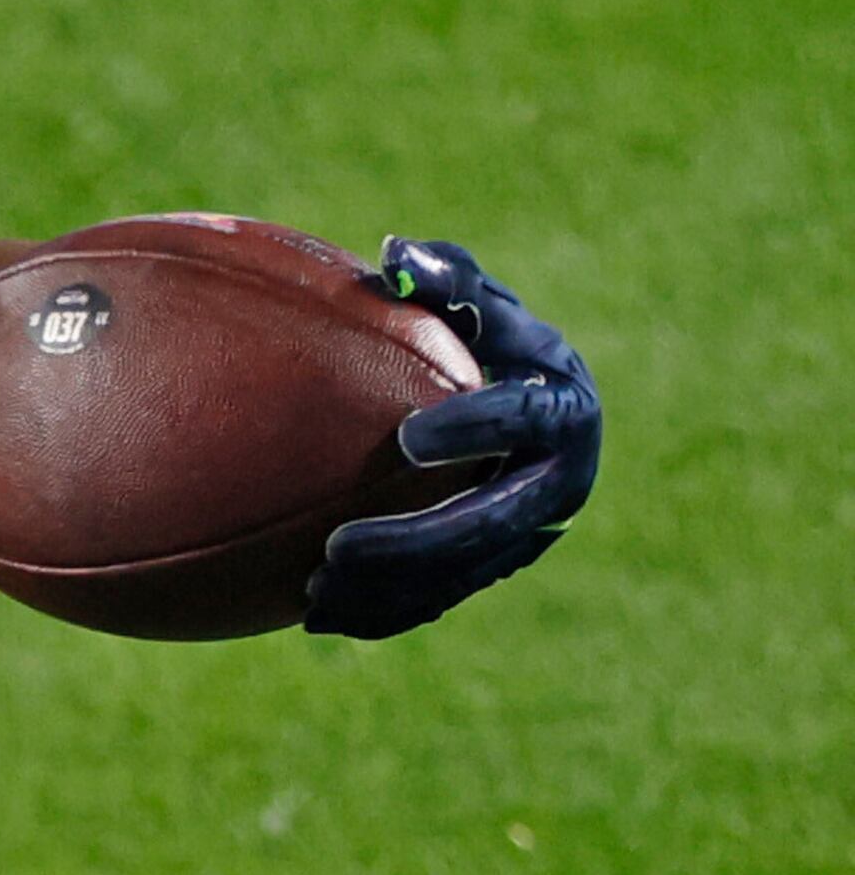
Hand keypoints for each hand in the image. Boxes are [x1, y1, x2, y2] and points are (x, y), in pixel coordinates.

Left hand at [302, 236, 602, 638]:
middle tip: (337, 545)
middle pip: (489, 522)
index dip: (473, 428)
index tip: (406, 438)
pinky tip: (317, 618)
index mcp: (561, 408)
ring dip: (391, 590)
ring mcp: (530, 532)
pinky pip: (442, 598)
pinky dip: (385, 612)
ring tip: (313, 591)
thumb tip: (395, 256)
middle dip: (415, 540)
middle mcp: (557, 480)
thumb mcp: (480, 300)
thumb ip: (446, 277)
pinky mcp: (496, 564)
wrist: (532, 402)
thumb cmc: (491, 334)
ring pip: (462, 575)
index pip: (524, 420)